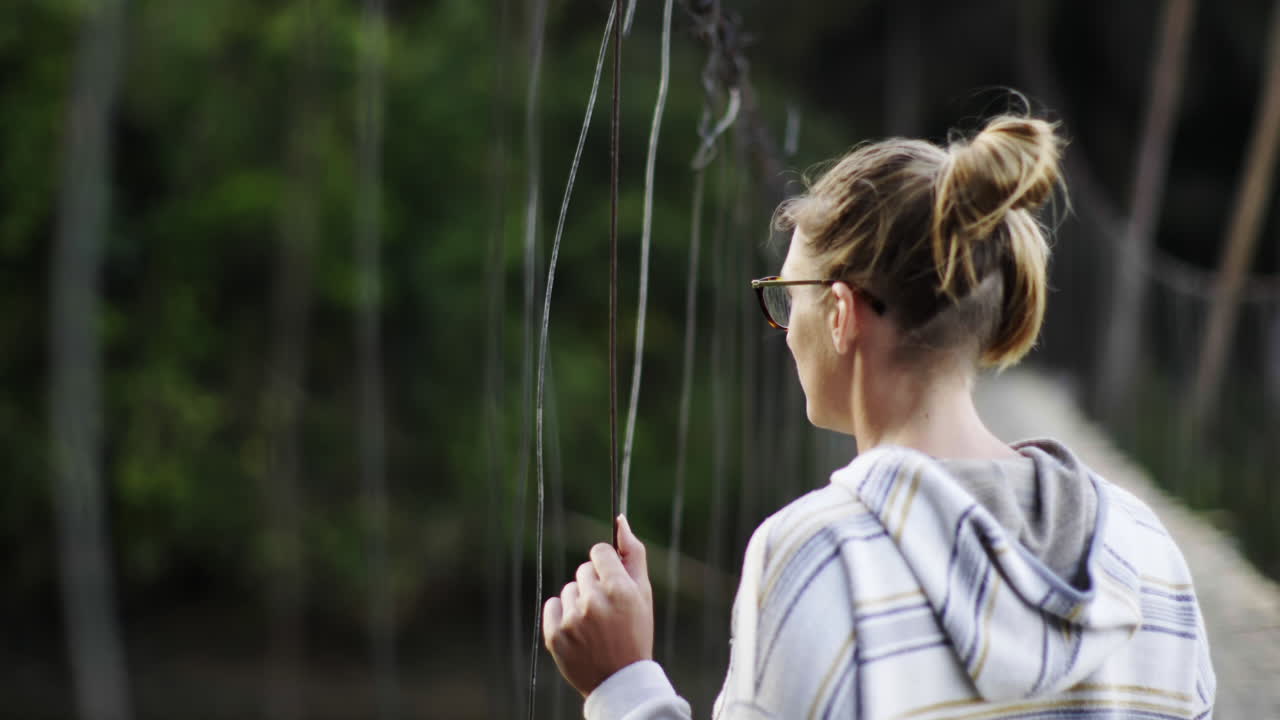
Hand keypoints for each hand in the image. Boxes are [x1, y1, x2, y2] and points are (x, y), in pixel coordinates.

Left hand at [542, 515, 653, 697]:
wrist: (619, 679)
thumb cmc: (635, 631)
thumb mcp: (642, 593)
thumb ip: (633, 553)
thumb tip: (620, 520)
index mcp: (620, 589)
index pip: (600, 551)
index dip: (607, 566)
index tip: (612, 582)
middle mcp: (594, 602)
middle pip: (584, 570)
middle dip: (594, 585)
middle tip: (607, 610)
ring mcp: (572, 619)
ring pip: (569, 588)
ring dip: (579, 600)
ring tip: (594, 624)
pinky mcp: (554, 634)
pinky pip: (553, 604)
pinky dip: (563, 614)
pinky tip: (578, 630)